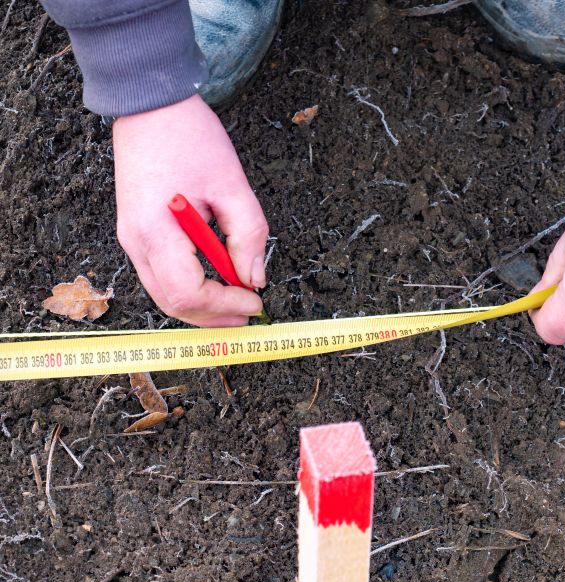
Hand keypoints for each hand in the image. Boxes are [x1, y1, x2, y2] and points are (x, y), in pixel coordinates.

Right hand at [113, 94, 267, 326]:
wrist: (150, 105)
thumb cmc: (190, 137)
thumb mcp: (233, 185)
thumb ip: (248, 236)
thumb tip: (255, 278)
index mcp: (156, 232)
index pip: (188, 293)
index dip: (224, 304)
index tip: (256, 300)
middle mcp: (136, 242)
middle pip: (172, 303)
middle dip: (213, 315)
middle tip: (248, 312)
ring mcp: (131, 238)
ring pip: (164, 293)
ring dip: (202, 304)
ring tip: (237, 299)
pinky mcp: (136, 231)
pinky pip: (161, 274)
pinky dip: (190, 286)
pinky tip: (217, 279)